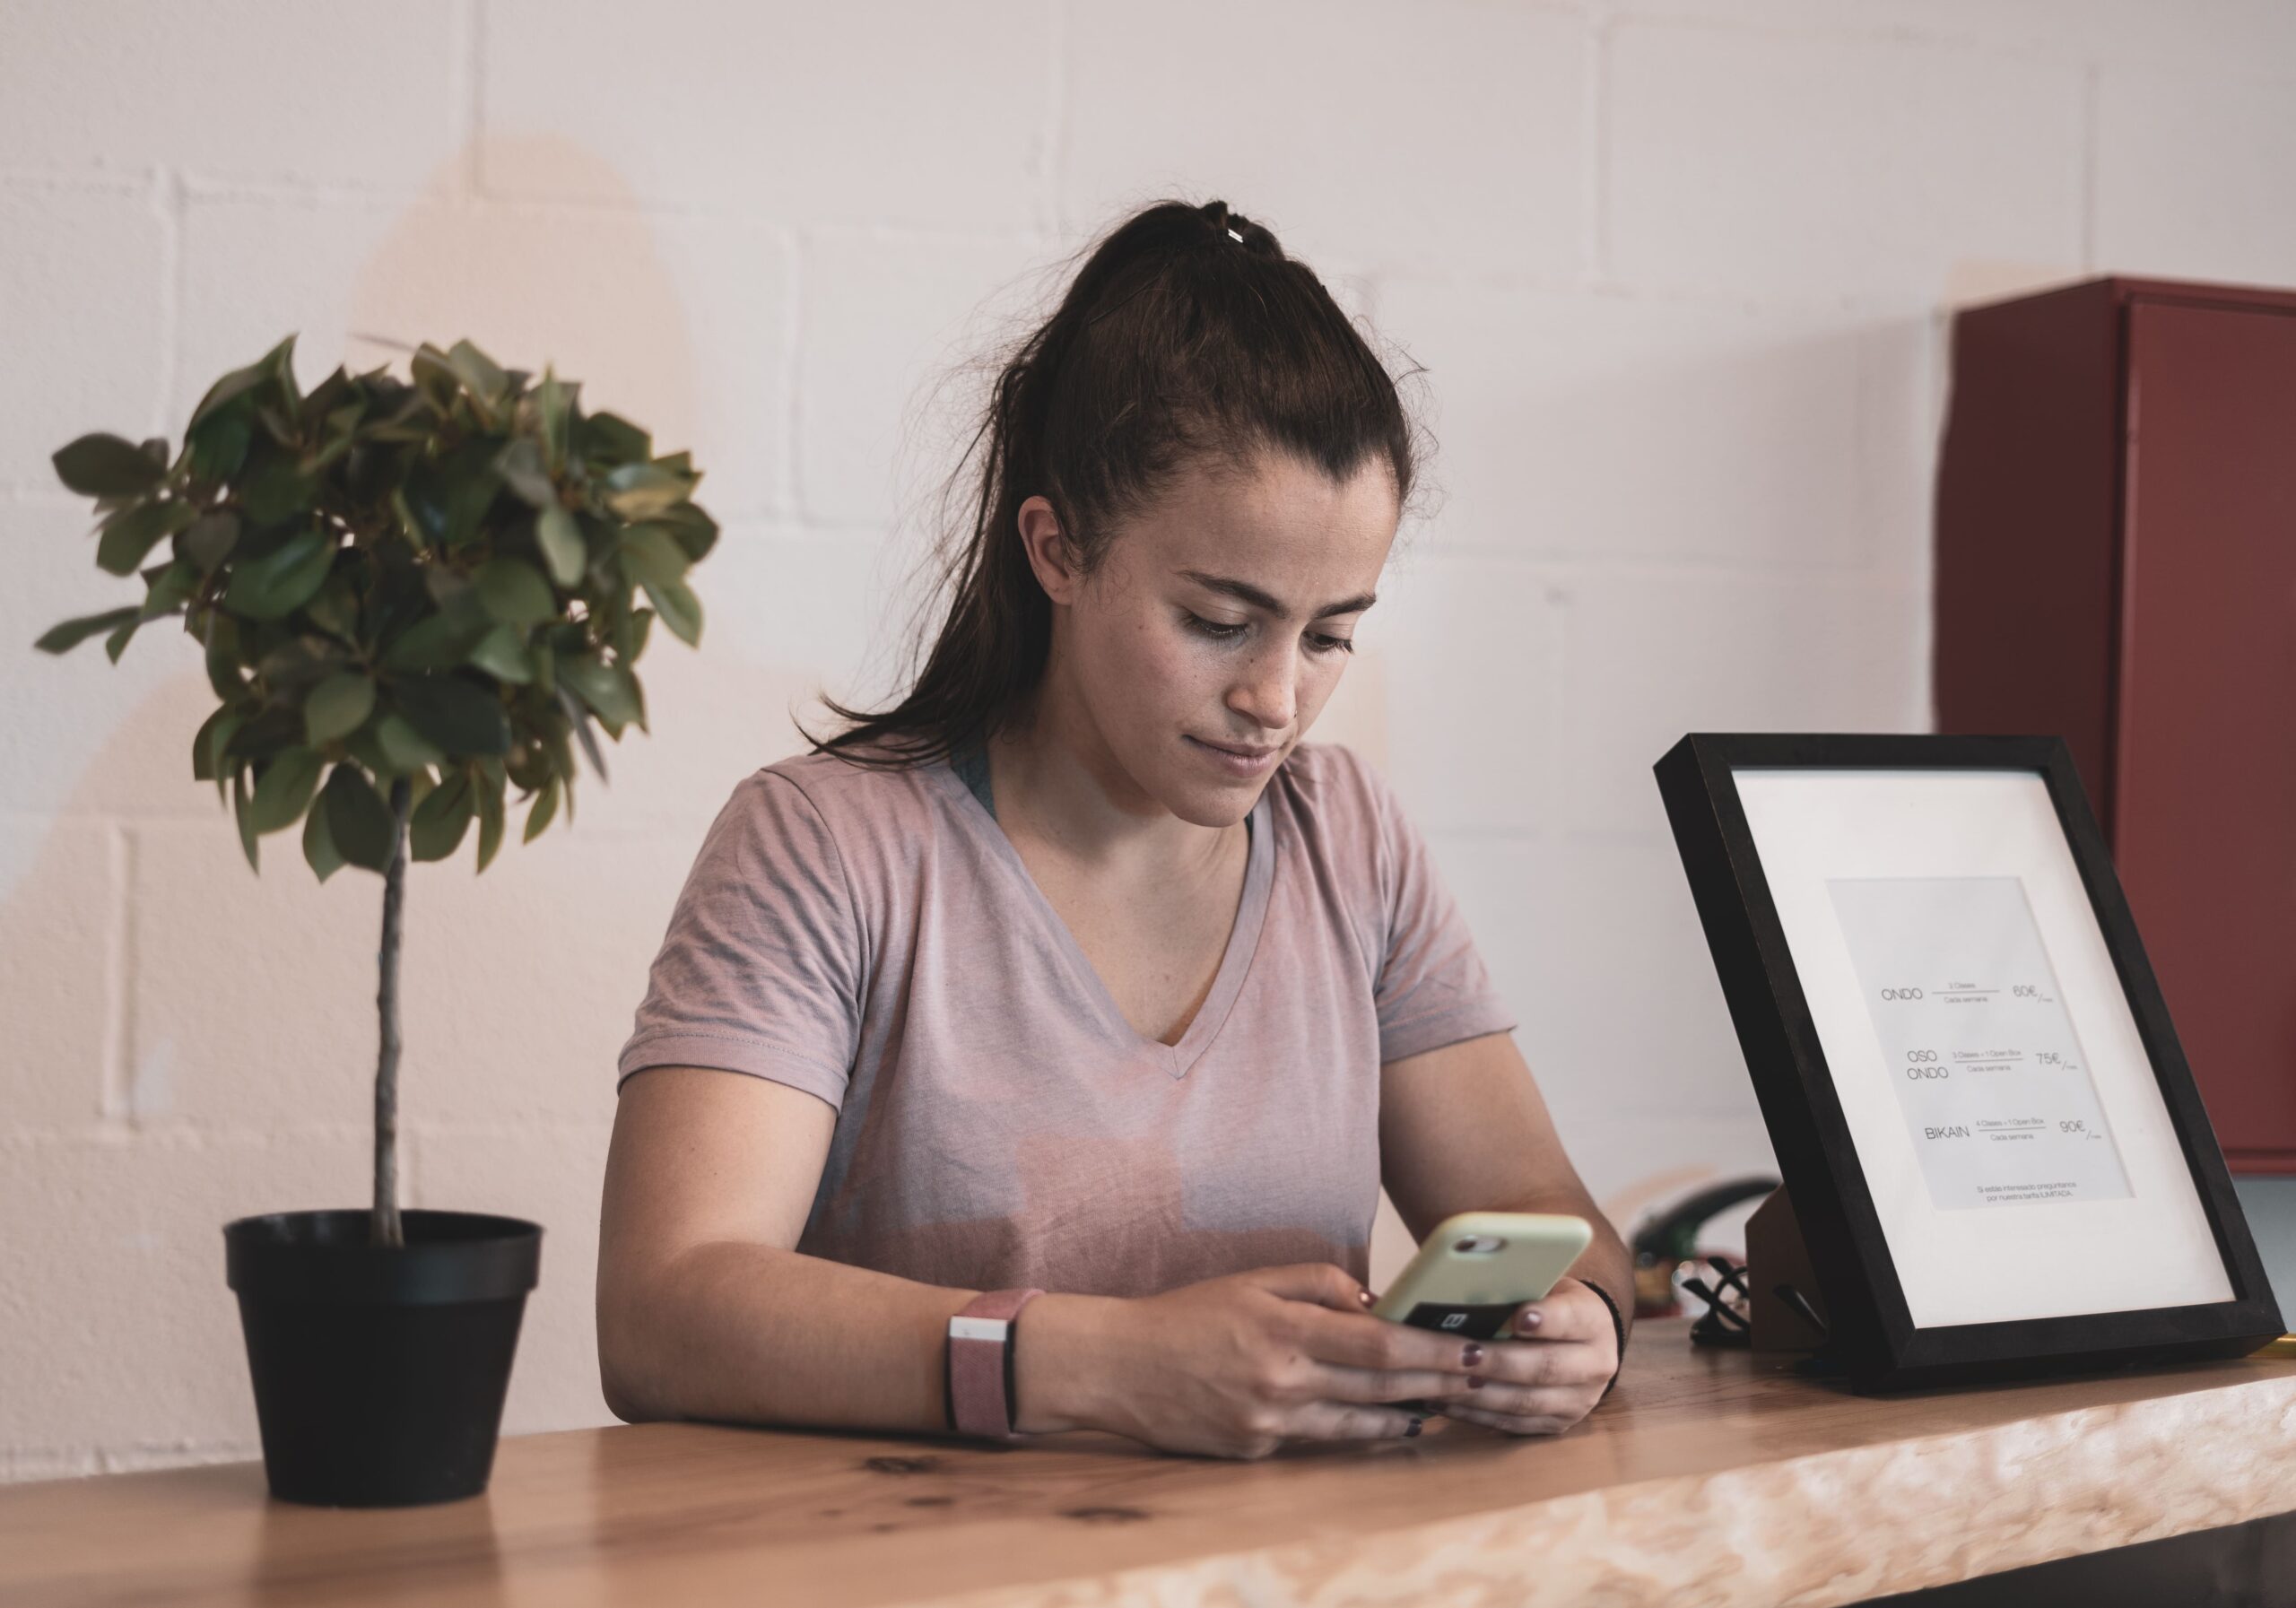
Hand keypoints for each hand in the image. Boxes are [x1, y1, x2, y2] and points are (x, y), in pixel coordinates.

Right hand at [1082, 1263, 1488, 1459]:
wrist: (1116, 1366)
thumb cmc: (1187, 1315)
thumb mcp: (1252, 1280)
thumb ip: (1318, 1284)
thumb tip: (1376, 1305)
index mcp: (1283, 1330)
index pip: (1380, 1346)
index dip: (1434, 1352)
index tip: (1474, 1350)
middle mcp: (1281, 1381)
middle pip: (1382, 1389)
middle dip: (1438, 1386)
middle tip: (1480, 1380)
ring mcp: (1269, 1422)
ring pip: (1359, 1424)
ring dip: (1407, 1416)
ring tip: (1444, 1408)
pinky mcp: (1256, 1450)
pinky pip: (1319, 1439)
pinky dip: (1356, 1429)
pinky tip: (1384, 1422)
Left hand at [1435, 1274, 1618, 1436]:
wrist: (1587, 1344)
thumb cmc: (1551, 1306)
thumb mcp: (1549, 1288)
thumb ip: (1520, 1290)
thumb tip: (1466, 1286)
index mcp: (1593, 1323)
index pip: (1571, 1320)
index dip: (1546, 1320)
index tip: (1518, 1316)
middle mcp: (1594, 1366)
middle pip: (1545, 1367)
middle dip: (1500, 1362)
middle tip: (1464, 1355)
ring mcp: (1578, 1401)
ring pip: (1525, 1402)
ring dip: (1480, 1394)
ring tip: (1444, 1381)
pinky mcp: (1557, 1424)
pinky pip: (1512, 1424)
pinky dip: (1475, 1414)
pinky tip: (1445, 1401)